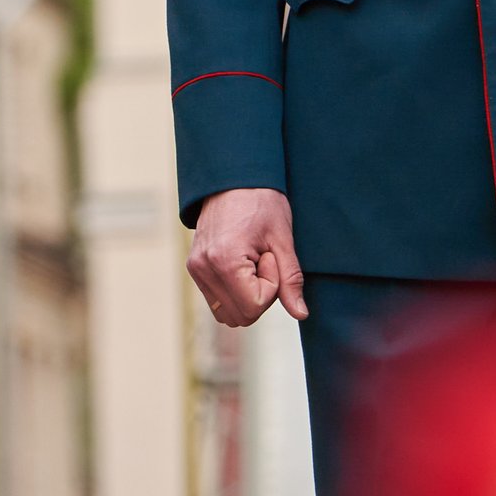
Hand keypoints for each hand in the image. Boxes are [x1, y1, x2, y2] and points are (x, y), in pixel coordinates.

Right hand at [188, 187, 307, 326]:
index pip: (254, 306)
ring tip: (253, 263)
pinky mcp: (194, 269)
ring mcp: (196, 270)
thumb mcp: (283, 239)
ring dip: (247, 297)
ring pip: (226, 314)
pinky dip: (234, 293)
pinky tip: (243, 266)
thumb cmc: (262, 202)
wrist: (234, 178)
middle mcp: (203, 269)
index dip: (272, 285)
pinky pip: (216, 301)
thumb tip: (301, 314)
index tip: (270, 256)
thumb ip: (291, 279)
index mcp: (224, 260)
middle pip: (240, 317)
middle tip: (264, 261)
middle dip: (260, 295)